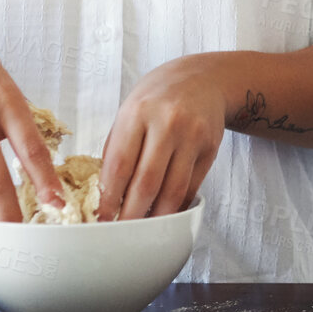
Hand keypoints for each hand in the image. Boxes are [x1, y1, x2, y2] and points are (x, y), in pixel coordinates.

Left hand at [97, 54, 227, 220]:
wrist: (202, 78)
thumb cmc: (157, 97)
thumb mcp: (129, 111)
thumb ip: (117, 148)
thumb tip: (104, 194)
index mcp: (138, 113)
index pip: (120, 165)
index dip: (109, 198)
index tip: (101, 218)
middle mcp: (167, 123)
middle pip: (146, 182)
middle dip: (131, 214)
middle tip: (121, 233)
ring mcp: (192, 136)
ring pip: (172, 190)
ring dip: (156, 217)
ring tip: (143, 230)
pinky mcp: (210, 148)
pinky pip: (191, 187)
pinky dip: (176, 206)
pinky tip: (165, 214)